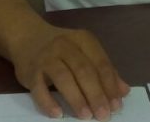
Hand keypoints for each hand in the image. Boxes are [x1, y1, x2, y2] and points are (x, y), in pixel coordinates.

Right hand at [11, 24, 129, 120]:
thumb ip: (104, 70)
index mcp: (83, 40)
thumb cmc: (62, 49)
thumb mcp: (84, 52)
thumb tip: (123, 91)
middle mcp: (65, 46)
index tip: (116, 105)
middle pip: (84, 70)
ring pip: (63, 78)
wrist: (26, 36)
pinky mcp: (30, 70)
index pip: (100, 63)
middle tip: (103, 115)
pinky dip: (48, 102)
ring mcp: (46, 57)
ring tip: (86, 116)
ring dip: (76, 98)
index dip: (110, 85)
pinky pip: (39, 88)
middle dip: (96, 94)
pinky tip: (58, 114)